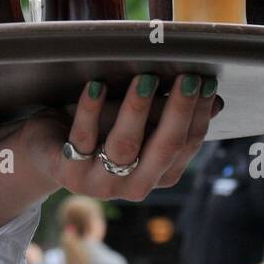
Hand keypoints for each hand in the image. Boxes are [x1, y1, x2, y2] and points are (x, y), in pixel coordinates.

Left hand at [19, 73, 218, 201]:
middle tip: (187, 78)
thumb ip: (168, 113)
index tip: (205, 82)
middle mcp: (135, 185)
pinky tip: (95, 86)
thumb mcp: (137, 121)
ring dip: (136, 110)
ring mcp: (101, 184)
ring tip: (144, 78)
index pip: (186, 146)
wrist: (47, 147)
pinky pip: (82, 139)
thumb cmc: (99, 129)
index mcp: (158, 175)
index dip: (198, 114)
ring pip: (124, 146)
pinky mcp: (69, 173)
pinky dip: (90, 110)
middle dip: (178, 111)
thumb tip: (216, 102)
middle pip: (163, 149)